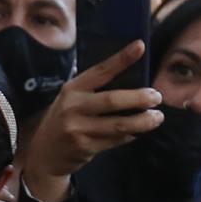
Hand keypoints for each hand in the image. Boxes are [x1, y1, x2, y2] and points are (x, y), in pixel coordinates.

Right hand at [18, 42, 162, 201]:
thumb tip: (132, 81)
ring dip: (142, 121)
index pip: (100, 71)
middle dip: (138, 98)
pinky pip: (115, 140)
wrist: (43, 154)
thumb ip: (94, 91)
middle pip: (112, 100)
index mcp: (72, 89)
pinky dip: (129, 136)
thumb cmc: (64, 120)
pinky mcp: (85, 148)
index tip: (140, 46)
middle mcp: (73, 107)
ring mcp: (78, 129)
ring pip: (118, 124)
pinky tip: (138, 132)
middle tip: (156, 97)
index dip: (121, 59)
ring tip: (157, 117)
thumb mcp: (71, 99)